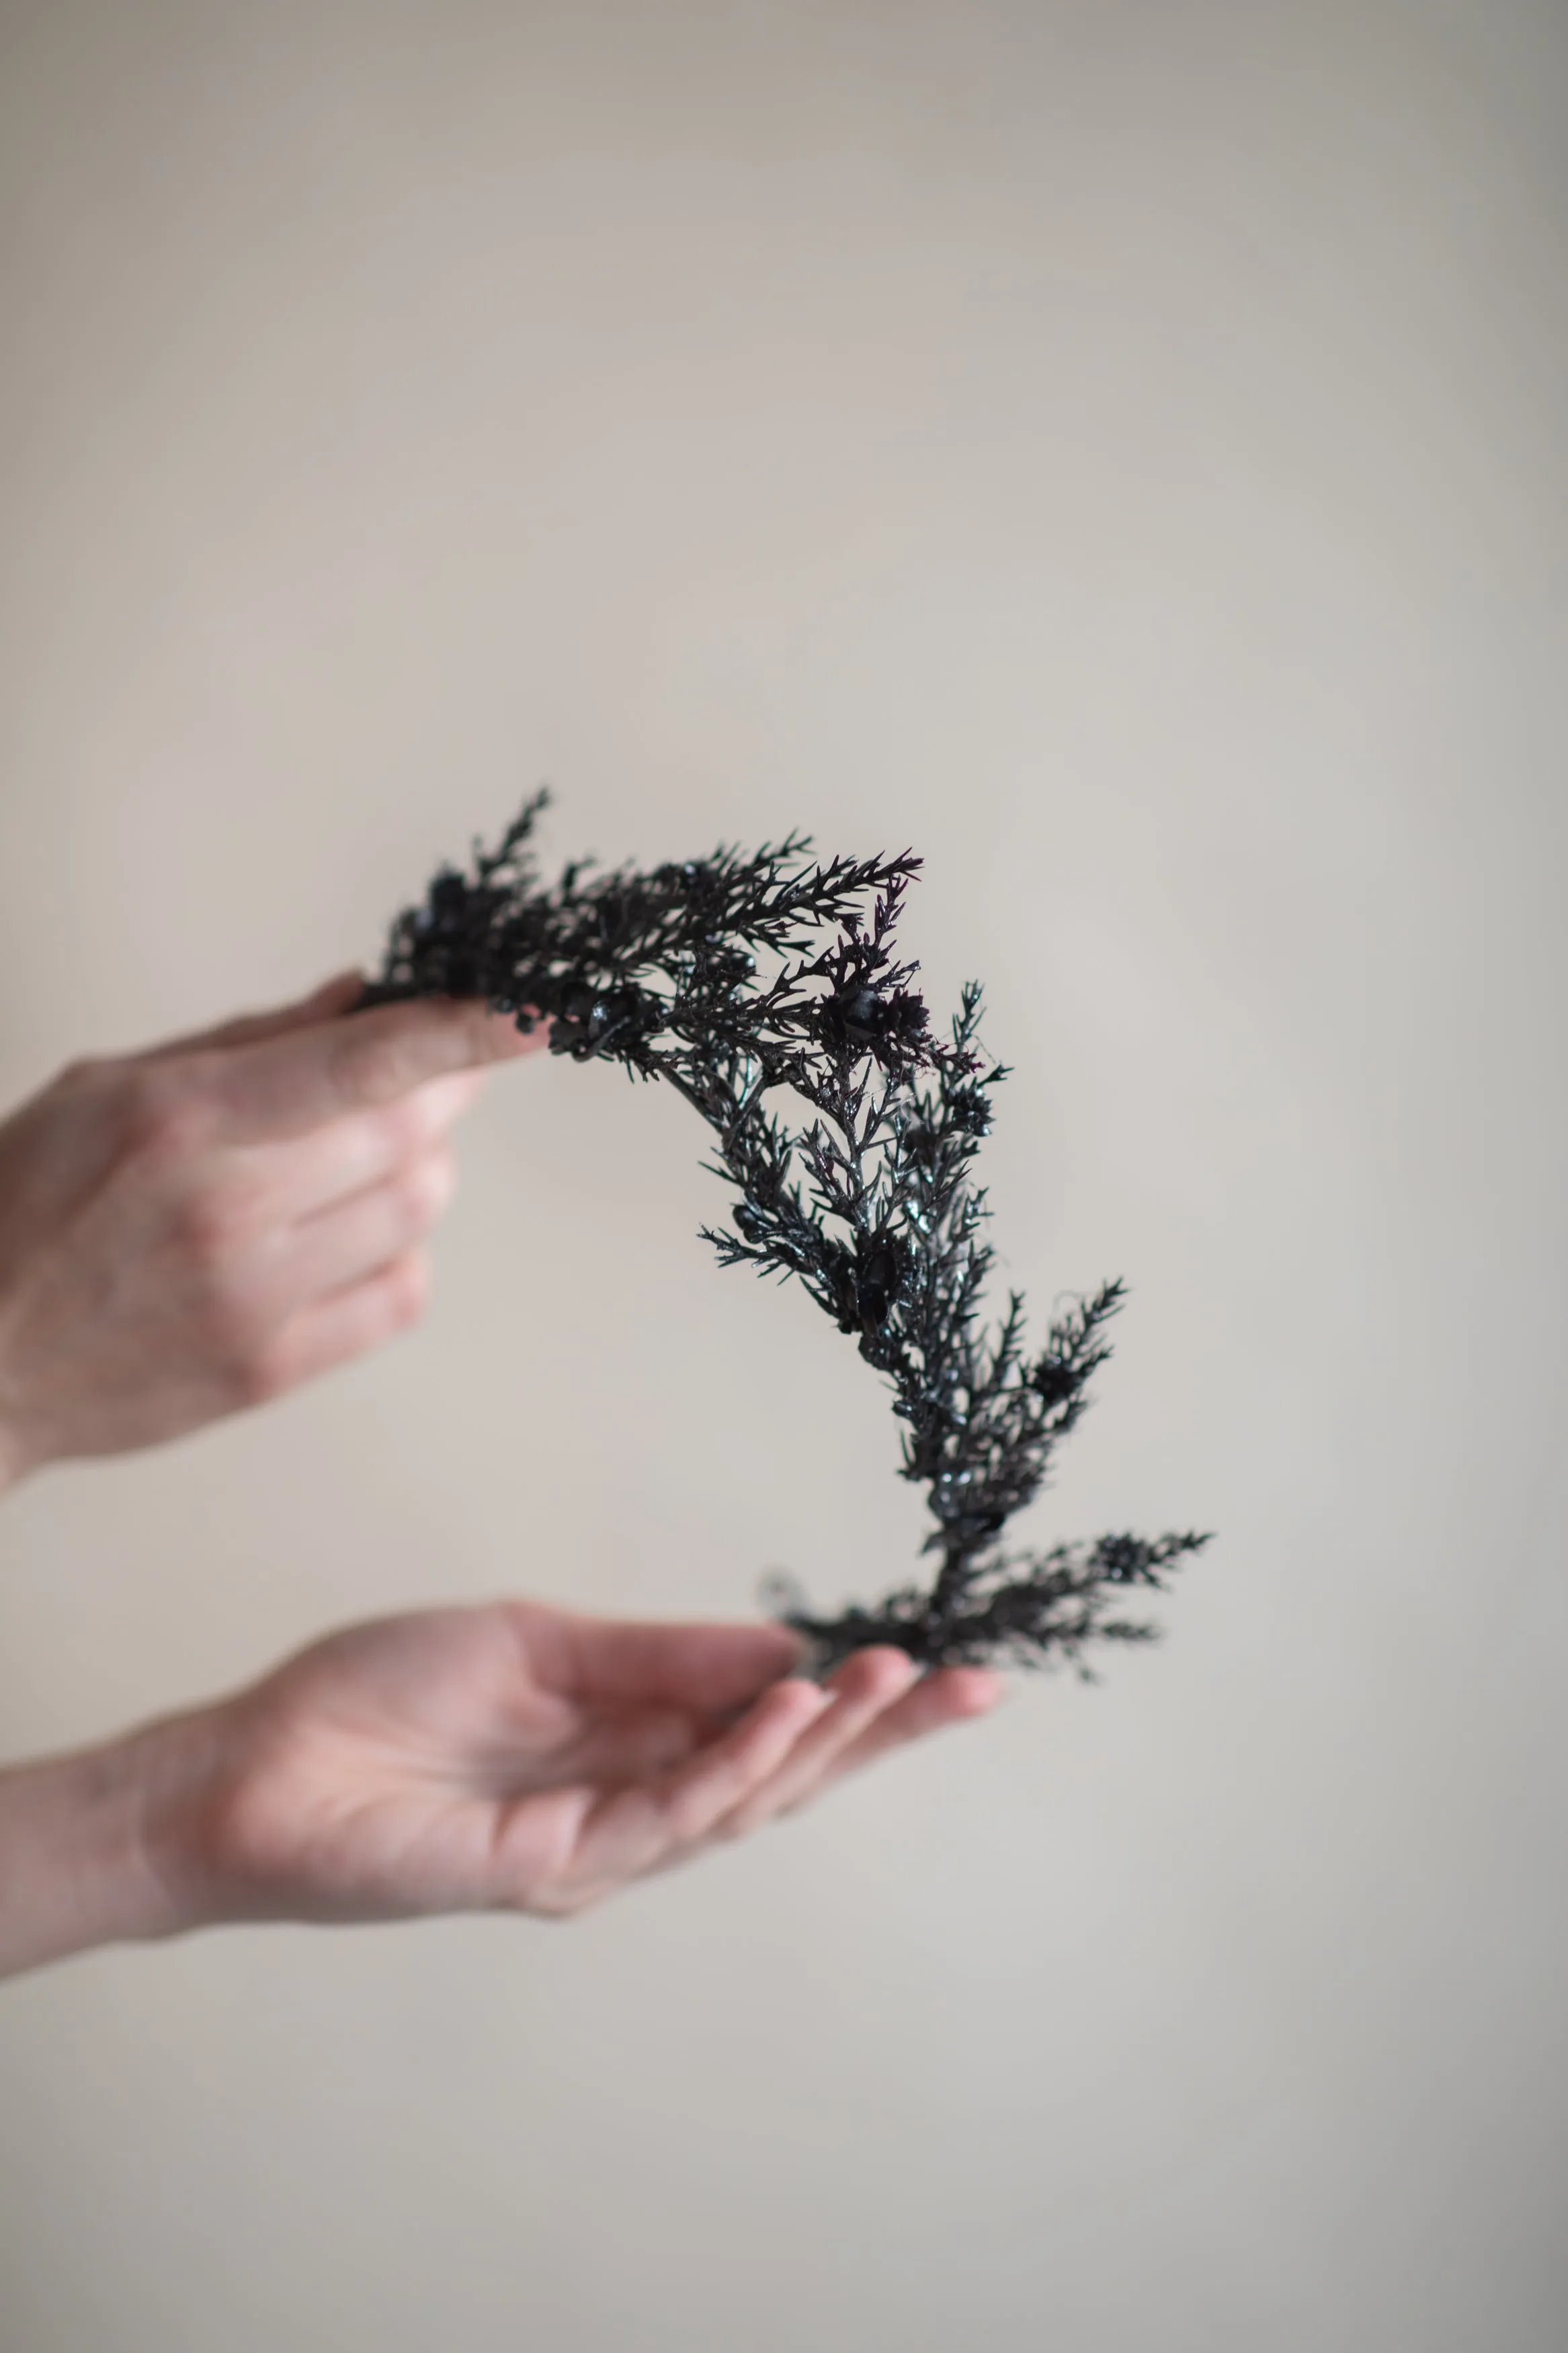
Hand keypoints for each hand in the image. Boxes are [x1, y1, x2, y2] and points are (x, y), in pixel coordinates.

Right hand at [0, 976, 540, 1488]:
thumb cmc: (23, 1205)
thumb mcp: (108, 1088)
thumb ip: (245, 1042)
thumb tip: (362, 995)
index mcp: (182, 1121)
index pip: (363, 1064)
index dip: (464, 1033)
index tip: (541, 1008)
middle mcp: (226, 1211)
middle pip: (411, 1134)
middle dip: (445, 1088)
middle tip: (432, 1071)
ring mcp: (253, 1299)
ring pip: (417, 1211)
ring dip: (421, 1167)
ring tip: (356, 1158)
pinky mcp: (268, 1370)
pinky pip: (400, 1296)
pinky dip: (402, 1251)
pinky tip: (347, 1234)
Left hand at [0, 1601, 1002, 1971]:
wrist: (258, 1763)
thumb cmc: (379, 1695)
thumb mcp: (538, 1640)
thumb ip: (660, 1653)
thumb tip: (784, 1641)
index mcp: (634, 1741)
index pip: (772, 1720)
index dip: (861, 1694)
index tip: (944, 1653)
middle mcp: (635, 1802)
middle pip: (789, 1771)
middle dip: (886, 1732)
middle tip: (978, 1682)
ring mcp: (605, 1843)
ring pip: (747, 1798)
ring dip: (827, 1737)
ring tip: (891, 1675)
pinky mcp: (562, 1868)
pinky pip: (672, 1813)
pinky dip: (738, 1761)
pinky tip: (791, 1706)